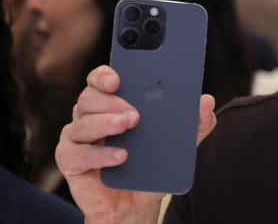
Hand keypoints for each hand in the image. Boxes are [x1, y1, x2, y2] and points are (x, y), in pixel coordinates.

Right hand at [55, 65, 216, 222]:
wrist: (136, 203)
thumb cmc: (152, 165)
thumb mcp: (180, 143)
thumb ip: (196, 122)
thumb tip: (206, 101)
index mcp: (112, 102)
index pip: (102, 79)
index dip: (105, 75)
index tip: (118, 78)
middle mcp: (91, 114)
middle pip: (89, 96)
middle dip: (112, 101)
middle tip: (135, 114)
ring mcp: (78, 137)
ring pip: (82, 121)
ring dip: (105, 122)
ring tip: (128, 126)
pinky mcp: (70, 160)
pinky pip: (77, 153)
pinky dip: (100, 154)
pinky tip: (120, 156)